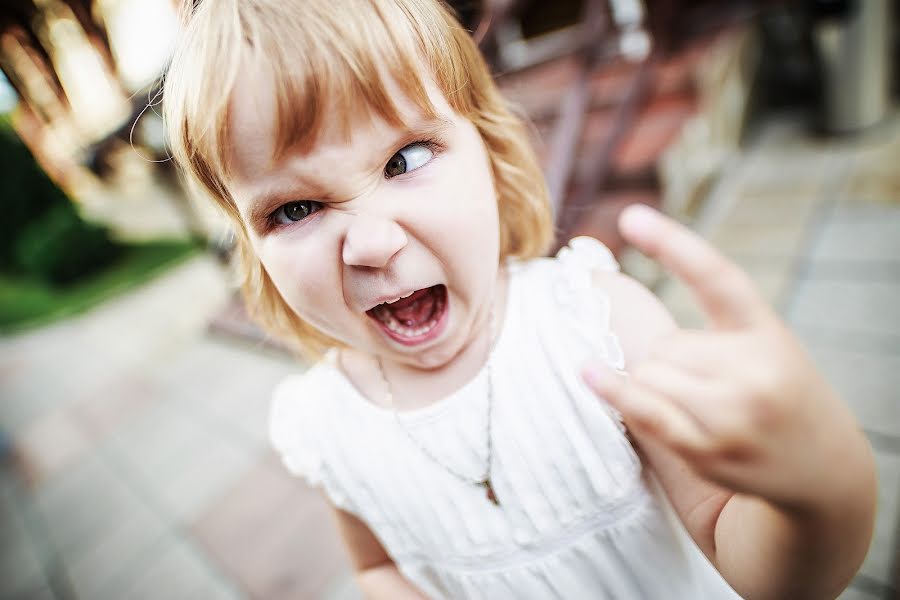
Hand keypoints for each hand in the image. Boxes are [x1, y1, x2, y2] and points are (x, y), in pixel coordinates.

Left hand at [584, 205, 860, 507]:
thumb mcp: (766, 344)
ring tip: (703, 407)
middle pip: (664, 345)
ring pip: (648, 375)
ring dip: (656, 387)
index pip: (716, 277)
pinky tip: (588, 372)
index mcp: (767, 330)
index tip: (630, 215)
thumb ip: (713, 320)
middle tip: (712, 385)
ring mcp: (731, 413)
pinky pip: (643, 410)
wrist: (823, 467)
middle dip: (671, 361)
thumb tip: (612, 290)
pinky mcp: (706, 450)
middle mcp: (754, 369)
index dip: (672, 244)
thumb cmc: (778, 392)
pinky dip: (613, 391)